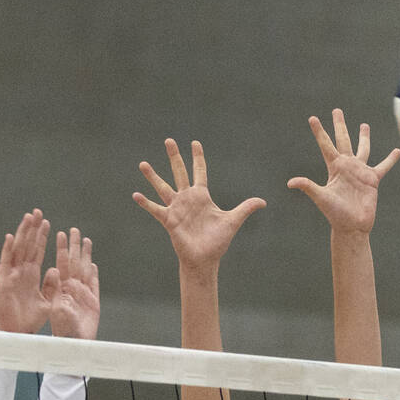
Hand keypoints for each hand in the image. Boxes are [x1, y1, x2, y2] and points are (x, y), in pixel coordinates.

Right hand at [0, 209, 52, 333]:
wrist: (17, 334)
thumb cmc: (31, 320)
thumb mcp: (47, 302)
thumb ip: (52, 286)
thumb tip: (56, 269)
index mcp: (32, 276)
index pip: (38, 252)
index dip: (42, 237)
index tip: (47, 223)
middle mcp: (22, 272)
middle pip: (27, 246)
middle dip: (33, 229)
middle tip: (38, 212)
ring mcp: (12, 275)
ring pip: (18, 249)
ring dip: (22, 233)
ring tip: (28, 217)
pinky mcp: (4, 282)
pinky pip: (5, 263)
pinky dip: (8, 250)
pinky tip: (11, 237)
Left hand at [45, 228, 99, 339]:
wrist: (74, 347)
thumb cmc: (62, 332)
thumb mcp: (56, 309)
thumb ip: (55, 289)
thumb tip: (54, 270)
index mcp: (61, 288)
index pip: (61, 263)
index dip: (61, 248)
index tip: (59, 233)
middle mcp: (71, 289)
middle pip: (73, 263)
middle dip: (73, 246)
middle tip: (74, 229)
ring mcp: (83, 295)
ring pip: (84, 270)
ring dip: (84, 255)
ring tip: (85, 240)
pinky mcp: (93, 303)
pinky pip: (93, 285)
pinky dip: (93, 274)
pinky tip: (92, 264)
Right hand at [133, 139, 265, 270]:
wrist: (205, 259)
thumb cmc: (217, 242)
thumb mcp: (233, 221)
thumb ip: (246, 208)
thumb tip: (264, 202)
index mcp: (202, 196)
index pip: (200, 172)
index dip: (198, 158)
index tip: (195, 143)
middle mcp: (187, 199)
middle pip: (179, 172)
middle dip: (175, 157)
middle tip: (169, 140)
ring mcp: (177, 209)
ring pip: (163, 187)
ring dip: (153, 176)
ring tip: (143, 163)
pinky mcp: (169, 220)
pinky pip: (155, 209)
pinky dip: (146, 203)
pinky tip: (135, 195)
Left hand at [287, 109, 398, 233]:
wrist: (352, 226)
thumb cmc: (335, 214)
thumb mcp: (321, 197)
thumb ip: (308, 186)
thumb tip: (290, 182)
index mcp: (334, 167)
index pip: (326, 145)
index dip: (320, 132)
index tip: (312, 118)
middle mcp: (347, 166)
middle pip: (343, 140)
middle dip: (340, 126)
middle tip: (336, 110)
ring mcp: (360, 171)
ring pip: (363, 148)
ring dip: (363, 137)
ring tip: (364, 124)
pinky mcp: (372, 179)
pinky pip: (383, 167)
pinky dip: (390, 160)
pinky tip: (397, 151)